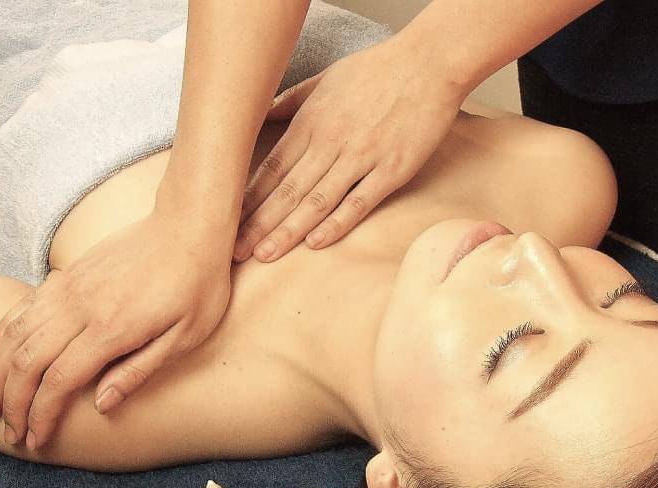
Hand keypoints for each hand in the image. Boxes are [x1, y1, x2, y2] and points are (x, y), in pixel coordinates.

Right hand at [0, 204, 231, 448]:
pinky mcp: (70, 273)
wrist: (189, 224)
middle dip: (13, 403)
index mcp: (113, 328)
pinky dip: (4, 332)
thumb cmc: (199, 283)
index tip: (35, 439)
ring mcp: (72, 286)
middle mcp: (82, 307)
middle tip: (10, 432)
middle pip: (28, 362)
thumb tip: (102, 404)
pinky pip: (25, 306)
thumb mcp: (187, 335)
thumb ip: (140, 370)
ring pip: (17, 334)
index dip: (41, 415)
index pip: (60, 381)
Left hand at [233, 38, 465, 262]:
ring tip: (264, 254)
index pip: (272, 167)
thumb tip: (260, 114)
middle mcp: (331, 142)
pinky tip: (315, 243)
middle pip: (287, 190)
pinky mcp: (392, 171)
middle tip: (235, 250)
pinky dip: (337, 224)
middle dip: (258, 223)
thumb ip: (292, 102)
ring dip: (288, 230)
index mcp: (312, 121)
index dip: (248, 197)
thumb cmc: (378, 69)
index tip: (227, 219)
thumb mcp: (326, 78)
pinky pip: (359, 202)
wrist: (430, 63)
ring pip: (317, 201)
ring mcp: (362, 157)